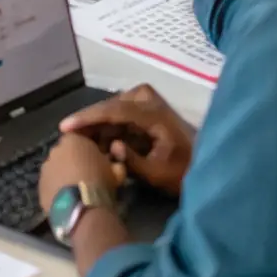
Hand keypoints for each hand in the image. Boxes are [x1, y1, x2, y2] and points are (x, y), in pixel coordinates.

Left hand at [38, 132, 125, 216]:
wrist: (83, 205)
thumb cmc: (101, 181)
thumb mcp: (115, 169)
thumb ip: (111, 162)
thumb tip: (113, 166)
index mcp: (73, 140)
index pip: (78, 139)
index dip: (86, 150)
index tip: (95, 161)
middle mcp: (55, 150)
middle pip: (64, 153)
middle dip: (73, 162)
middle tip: (85, 176)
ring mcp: (45, 168)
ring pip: (55, 169)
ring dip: (63, 176)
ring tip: (76, 190)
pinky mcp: (40, 186)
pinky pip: (49, 184)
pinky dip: (56, 189)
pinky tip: (67, 199)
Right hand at [59, 84, 193, 197]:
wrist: (209, 169)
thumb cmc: (185, 173)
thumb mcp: (158, 174)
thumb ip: (132, 161)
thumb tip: (111, 145)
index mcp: (155, 114)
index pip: (115, 110)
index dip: (88, 118)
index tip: (67, 126)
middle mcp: (151, 103)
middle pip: (112, 105)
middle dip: (90, 120)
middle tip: (68, 134)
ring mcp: (151, 106)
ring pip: (115, 109)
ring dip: (100, 125)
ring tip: (81, 140)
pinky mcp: (149, 114)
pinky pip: (122, 116)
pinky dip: (110, 128)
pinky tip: (99, 143)